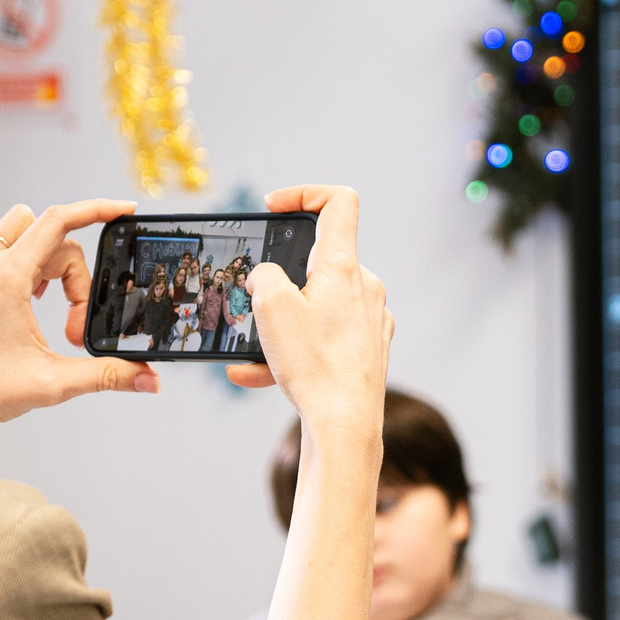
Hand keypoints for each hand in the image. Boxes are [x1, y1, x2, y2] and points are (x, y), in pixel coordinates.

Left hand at [0, 201, 155, 465]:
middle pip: (50, 237)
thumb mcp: (56, 382)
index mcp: (8, 279)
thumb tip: (150, 380)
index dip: (96, 210)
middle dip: (75, 275)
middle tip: (74, 324)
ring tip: (48, 297)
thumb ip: (108, 375)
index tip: (123, 210)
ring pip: (18, 229)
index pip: (58, 221)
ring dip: (44, 255)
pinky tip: (15, 275)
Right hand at [230, 186, 392, 435]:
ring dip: (279, 325)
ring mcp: (370, 320)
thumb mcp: (271, 307)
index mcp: (345, 267)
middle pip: (318, 262)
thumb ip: (264, 275)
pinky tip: (255, 375)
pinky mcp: (367, 349)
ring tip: (249, 352)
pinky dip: (292, 351)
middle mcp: (365, 287)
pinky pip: (322, 339)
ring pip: (315, 308)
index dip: (304, 193)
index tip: (275, 207)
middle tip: (255, 301)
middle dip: (280, 280)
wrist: (346, 426)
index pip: (338, 202)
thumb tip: (268, 277)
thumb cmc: (315, 366)